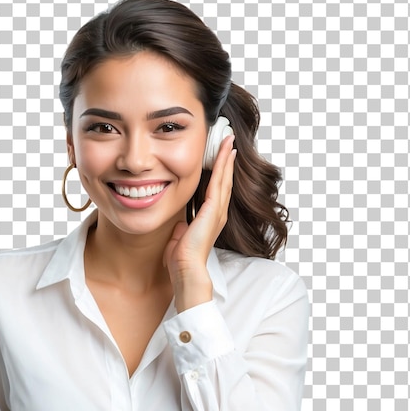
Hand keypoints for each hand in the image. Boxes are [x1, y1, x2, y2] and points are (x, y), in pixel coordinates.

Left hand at [163, 134, 235, 311]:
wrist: (186, 269)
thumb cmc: (181, 258)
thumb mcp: (180, 236)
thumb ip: (182, 227)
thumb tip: (180, 224)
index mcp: (209, 218)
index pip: (216, 189)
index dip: (220, 172)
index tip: (221, 156)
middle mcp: (217, 213)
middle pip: (225, 180)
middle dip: (226, 160)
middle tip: (229, 140)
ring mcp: (217, 211)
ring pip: (225, 178)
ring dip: (227, 159)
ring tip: (230, 141)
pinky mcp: (212, 210)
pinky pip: (219, 183)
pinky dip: (223, 167)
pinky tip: (225, 153)